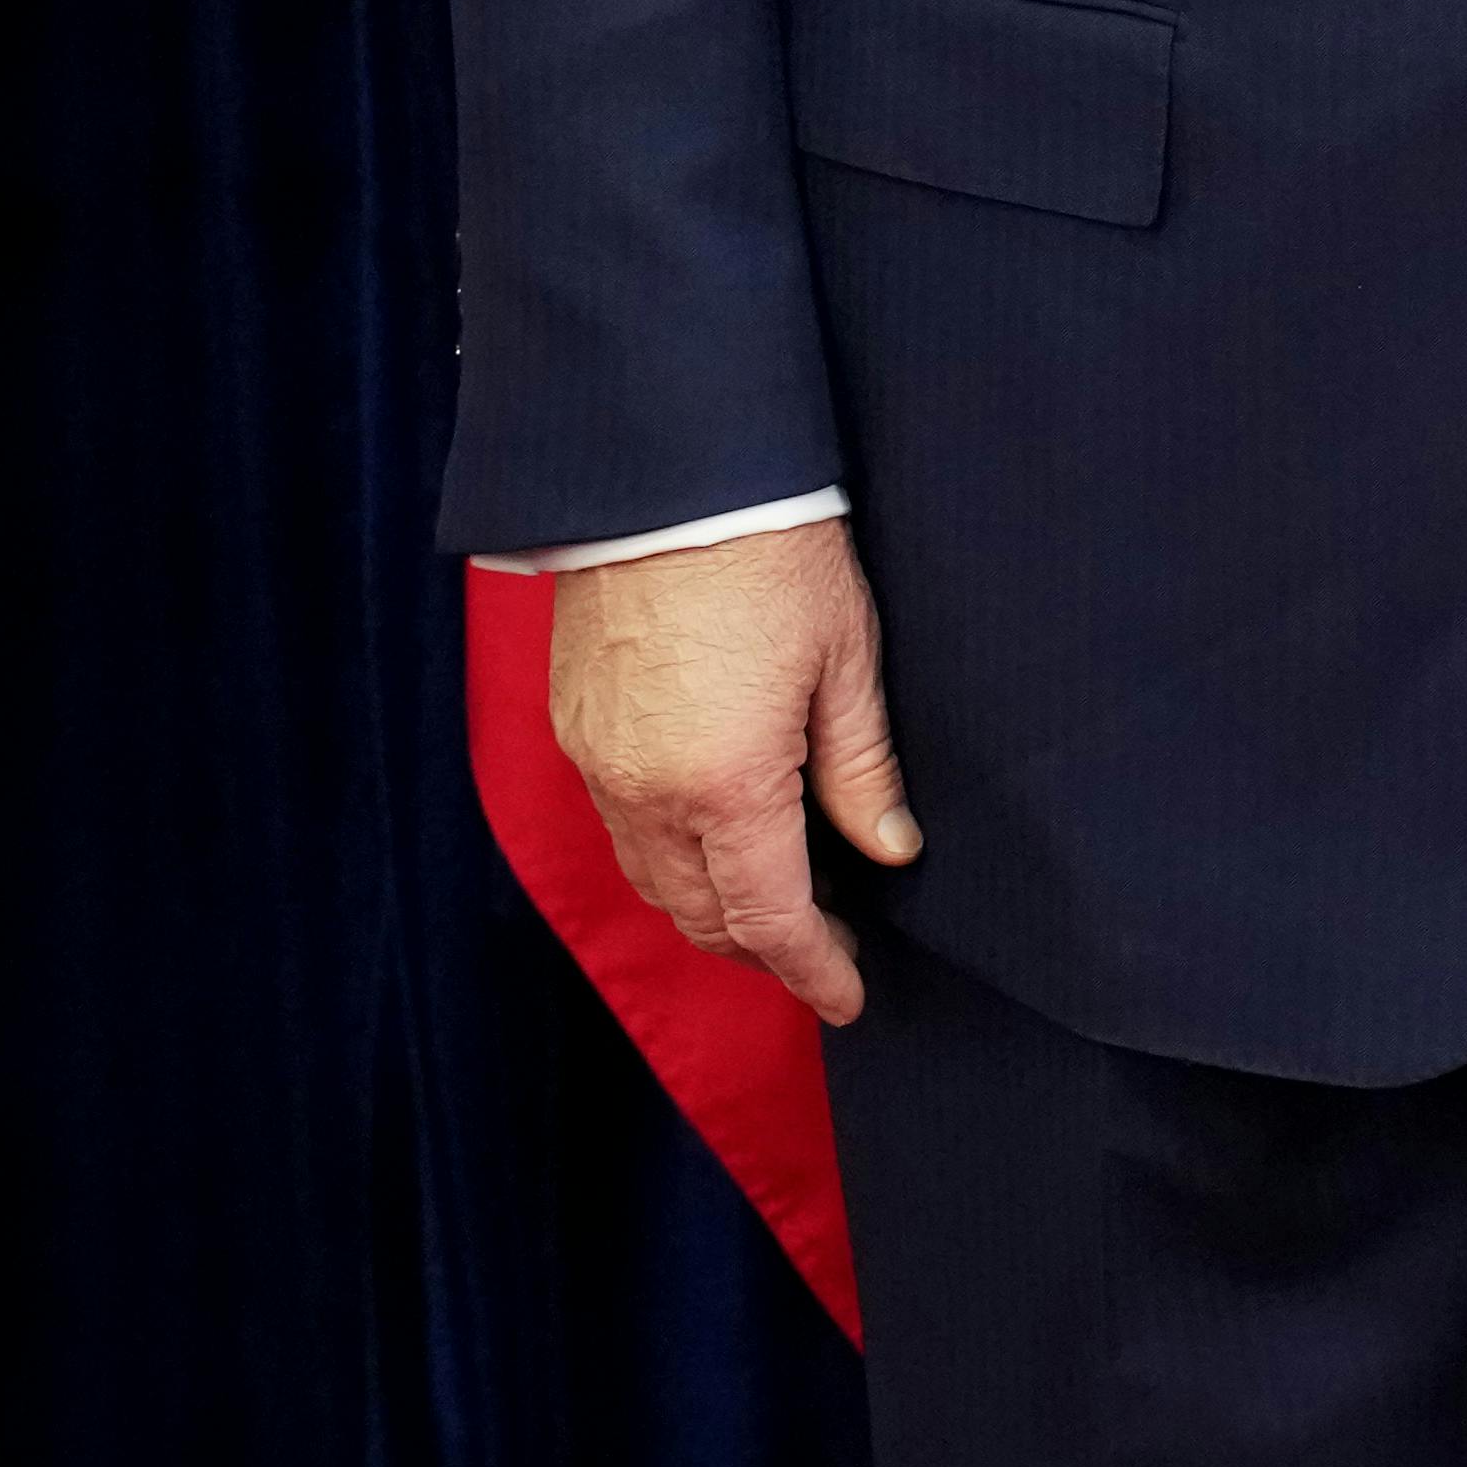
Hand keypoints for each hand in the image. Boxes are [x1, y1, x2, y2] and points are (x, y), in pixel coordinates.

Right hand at [545, 516, 921, 1024]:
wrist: (666, 468)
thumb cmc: (771, 550)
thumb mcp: (846, 658)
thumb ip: (863, 770)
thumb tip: (891, 849)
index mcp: (726, 786)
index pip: (770, 921)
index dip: (812, 971)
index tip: (849, 997)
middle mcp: (648, 792)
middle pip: (703, 917)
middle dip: (763, 950)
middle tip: (821, 951)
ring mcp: (599, 761)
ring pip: (653, 879)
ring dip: (711, 909)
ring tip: (773, 902)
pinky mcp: (575, 725)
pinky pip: (619, 826)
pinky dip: (667, 855)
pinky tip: (712, 834)